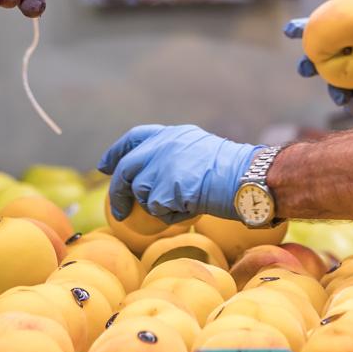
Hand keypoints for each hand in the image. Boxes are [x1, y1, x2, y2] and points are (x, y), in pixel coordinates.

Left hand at [98, 125, 262, 223]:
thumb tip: (151, 182)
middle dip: (117, 192)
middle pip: (127, 169)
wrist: (248, 178)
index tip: (104, 166)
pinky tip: (192, 209)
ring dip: (157, 206)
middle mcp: (163, 145)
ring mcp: (162, 165)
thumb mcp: (200, 153)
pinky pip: (158, 210)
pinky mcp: (164, 187)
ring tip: (184, 205)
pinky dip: (172, 216)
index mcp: (172, 134)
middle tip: (119, 211)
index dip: (116, 152)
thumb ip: (174, 159)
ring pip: (143, 193)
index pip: (135, 138)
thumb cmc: (233, 172)